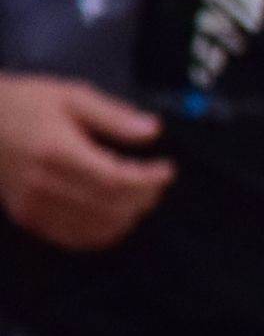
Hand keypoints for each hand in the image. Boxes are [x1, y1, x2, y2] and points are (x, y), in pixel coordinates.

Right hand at [0, 73, 172, 250]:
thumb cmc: (25, 104)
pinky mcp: (27, 217)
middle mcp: (43, 184)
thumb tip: (153, 130)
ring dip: (128, 217)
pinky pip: (74, 238)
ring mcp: (33, 205)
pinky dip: (103, 232)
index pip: (115, 180)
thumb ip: (113, 116)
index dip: (149, 180)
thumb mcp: (71, 96)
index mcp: (56, 151)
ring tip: (139, 197)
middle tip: (156, 183)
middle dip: (143, 198)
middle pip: (110, 207)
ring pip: (96, 228)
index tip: (167, 170)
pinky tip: (115, 215)